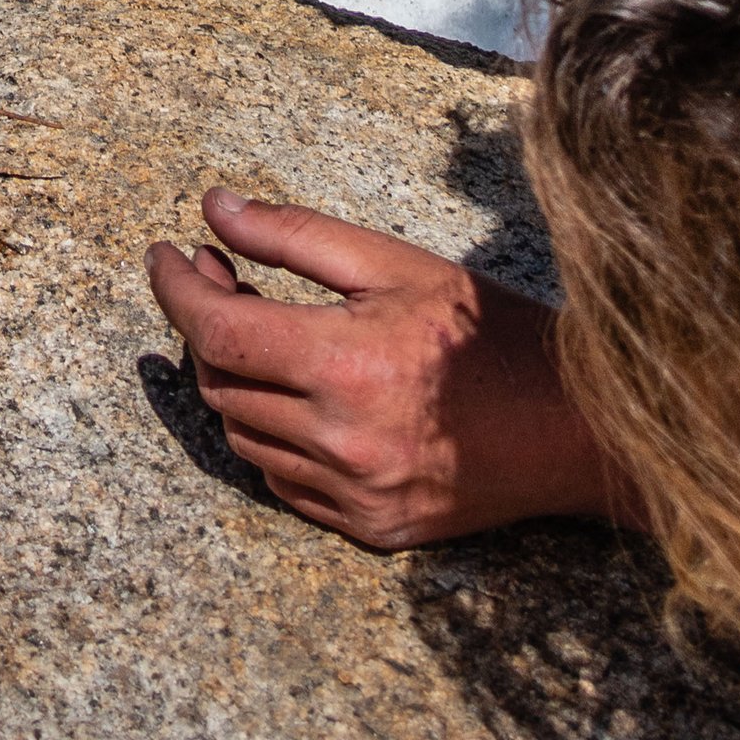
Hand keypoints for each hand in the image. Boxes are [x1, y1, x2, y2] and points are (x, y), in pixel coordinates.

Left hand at [146, 187, 636, 545]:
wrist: (576, 428)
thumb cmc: (488, 332)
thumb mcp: (393, 263)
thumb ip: (295, 237)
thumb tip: (212, 208)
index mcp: (343, 367)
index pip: (216, 332)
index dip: (175, 290)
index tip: (163, 254)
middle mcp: (340, 443)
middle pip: (222, 384)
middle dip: (205, 324)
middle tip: (221, 275)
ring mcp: (354, 497)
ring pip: (245, 437)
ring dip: (234, 379)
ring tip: (259, 326)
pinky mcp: (372, 530)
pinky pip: (284, 484)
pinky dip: (270, 435)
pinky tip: (293, 393)